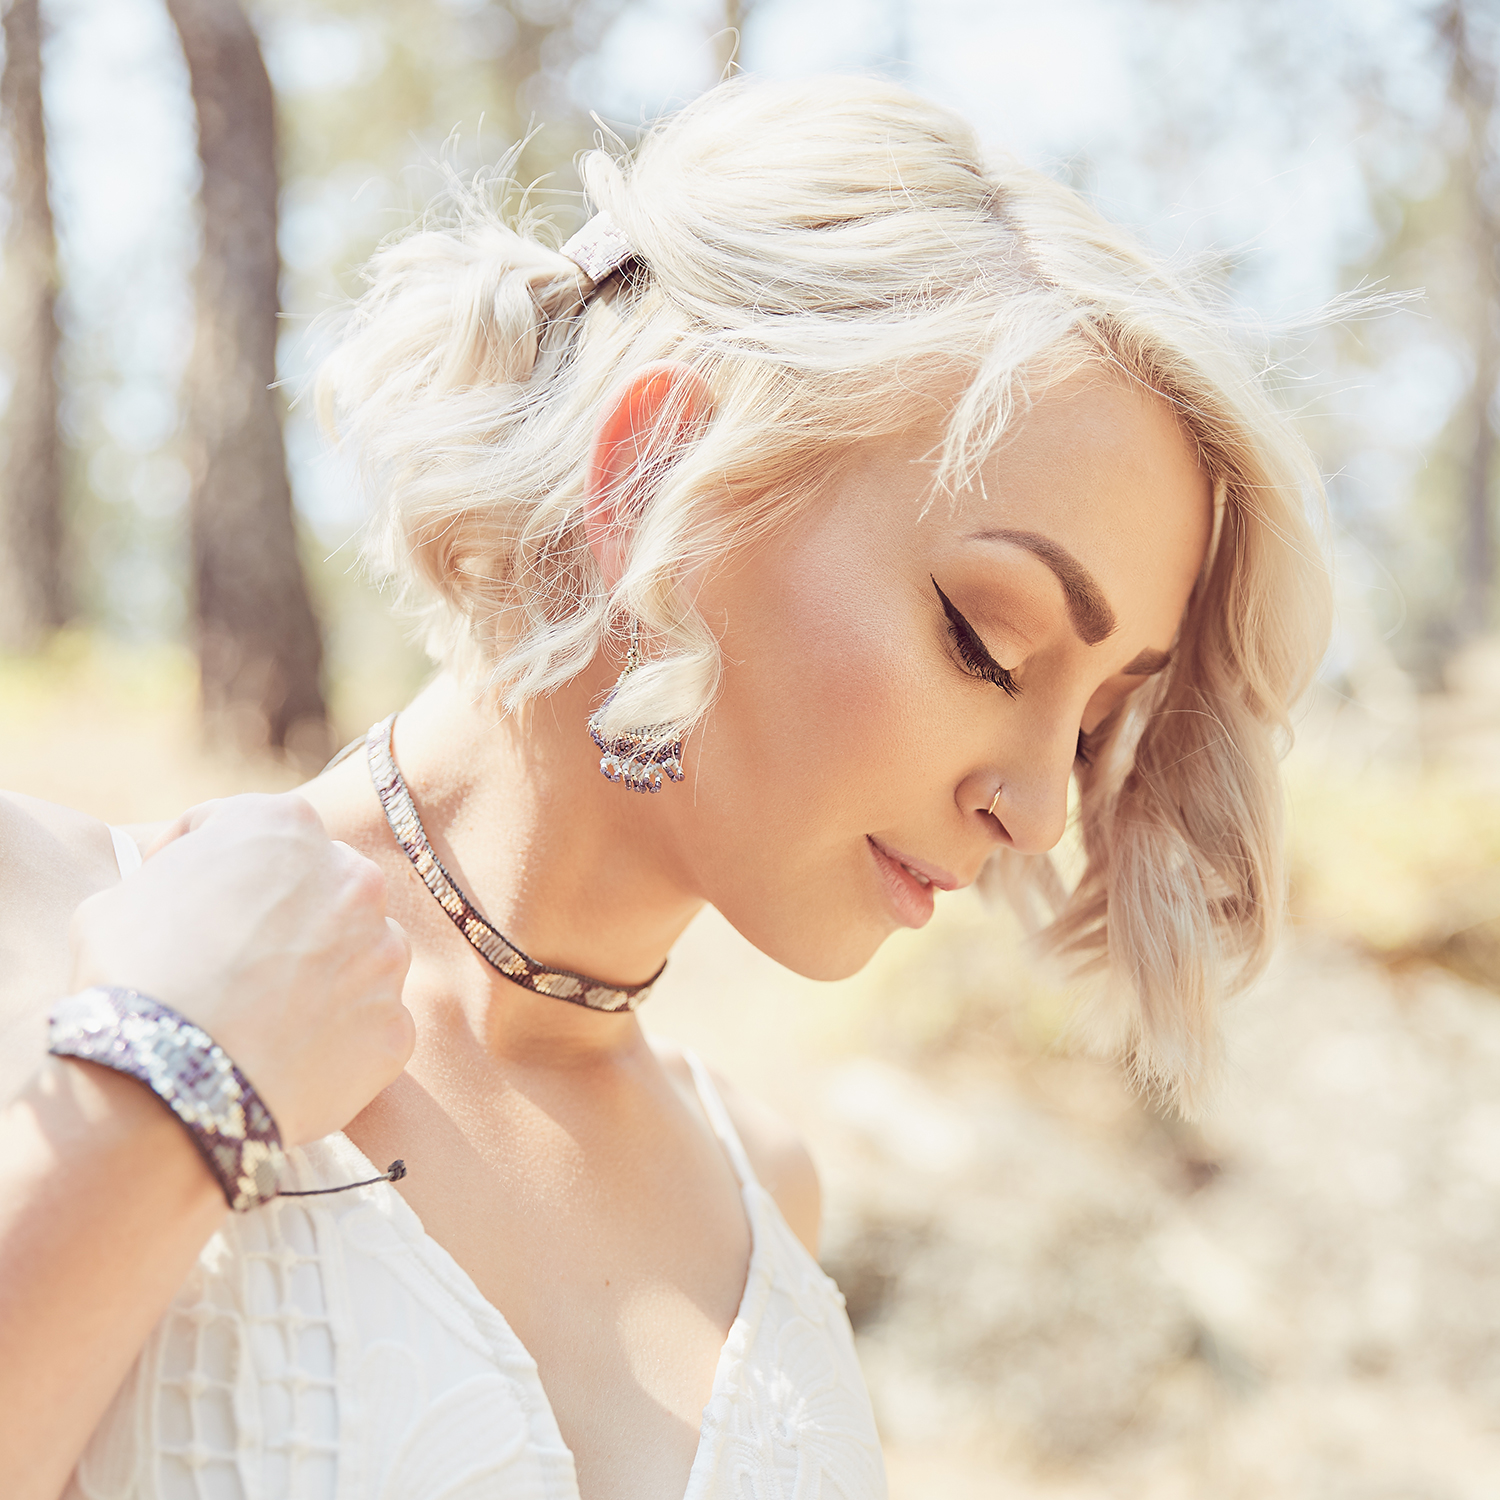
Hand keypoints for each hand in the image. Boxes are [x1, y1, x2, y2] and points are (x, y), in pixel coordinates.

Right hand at [68, 793, 413, 1143]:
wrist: (169, 1081)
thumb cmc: (133, 979)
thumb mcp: (119, 899)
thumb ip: (173, 880)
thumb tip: (180, 896)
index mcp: (285, 825)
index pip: (250, 829)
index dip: (208, 864)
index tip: (183, 902)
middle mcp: (353, 877)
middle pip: (322, 887)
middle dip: (286, 916)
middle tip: (235, 963)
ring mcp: (384, 953)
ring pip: (361, 953)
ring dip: (325, 973)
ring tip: (266, 1016)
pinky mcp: (395, 1024)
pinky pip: (370, 1025)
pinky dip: (339, 1039)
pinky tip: (289, 1059)